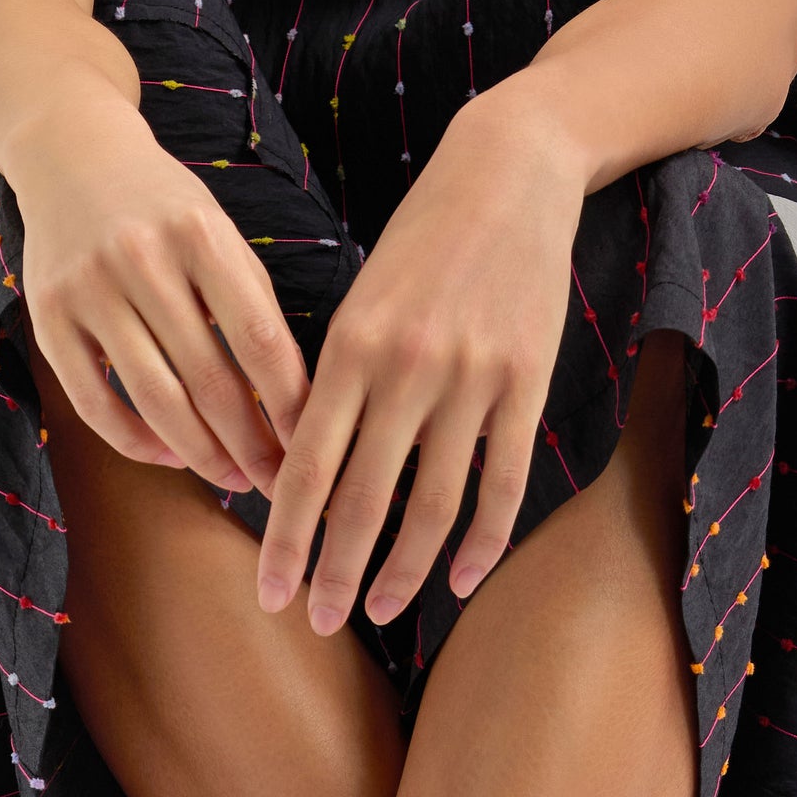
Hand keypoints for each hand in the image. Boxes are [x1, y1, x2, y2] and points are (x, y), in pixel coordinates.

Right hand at [8, 96, 310, 493]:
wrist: (71, 152)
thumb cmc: (163, 210)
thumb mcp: (219, 236)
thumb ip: (253, 308)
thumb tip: (293, 407)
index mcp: (199, 234)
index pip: (258, 340)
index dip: (288, 407)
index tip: (308, 450)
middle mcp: (141, 257)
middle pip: (210, 380)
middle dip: (250, 445)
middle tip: (275, 484)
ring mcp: (89, 288)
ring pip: (156, 400)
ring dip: (201, 454)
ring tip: (231, 479)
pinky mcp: (48, 317)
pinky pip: (96, 404)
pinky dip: (137, 442)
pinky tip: (169, 456)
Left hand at [256, 83, 587, 633]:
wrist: (508, 172)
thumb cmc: (420, 242)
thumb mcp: (359, 301)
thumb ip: (335, 385)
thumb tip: (306, 475)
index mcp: (350, 349)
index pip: (306, 468)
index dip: (286, 539)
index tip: (271, 593)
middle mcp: (405, 370)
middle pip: (364, 501)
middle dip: (335, 573)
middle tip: (319, 624)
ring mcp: (470, 380)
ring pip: (432, 505)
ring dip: (404, 571)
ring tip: (383, 611)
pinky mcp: (525, 384)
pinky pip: (502, 486)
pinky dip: (482, 544)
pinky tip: (460, 582)